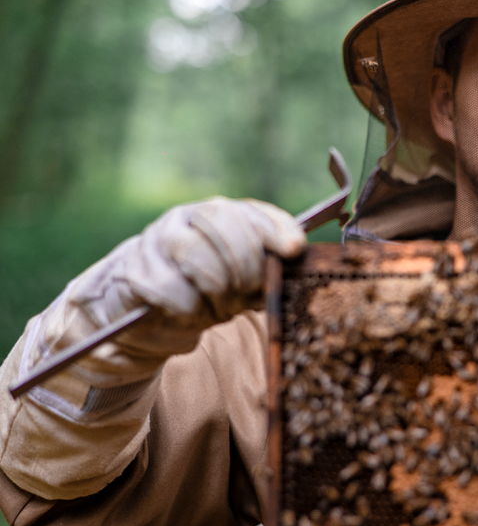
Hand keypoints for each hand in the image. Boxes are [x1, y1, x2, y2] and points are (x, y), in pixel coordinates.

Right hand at [43, 197, 305, 360]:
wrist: (146, 314)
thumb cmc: (206, 294)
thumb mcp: (244, 284)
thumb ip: (267, 273)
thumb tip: (293, 268)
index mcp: (219, 216)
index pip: (250, 211)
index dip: (275, 229)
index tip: (294, 249)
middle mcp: (186, 218)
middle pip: (223, 223)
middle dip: (245, 263)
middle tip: (247, 291)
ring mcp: (157, 240)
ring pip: (194, 252)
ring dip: (215, 287)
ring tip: (217, 306)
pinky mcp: (135, 269)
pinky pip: (169, 287)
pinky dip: (187, 306)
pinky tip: (188, 312)